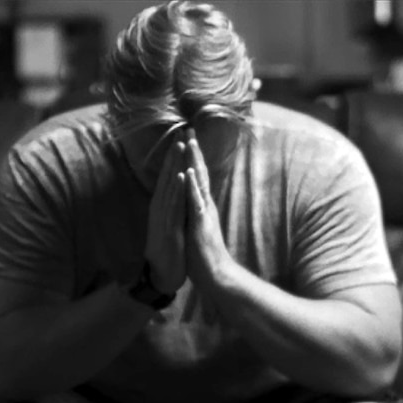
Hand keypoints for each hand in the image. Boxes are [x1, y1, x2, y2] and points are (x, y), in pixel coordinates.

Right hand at [144, 134, 186, 293]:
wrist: (162, 275)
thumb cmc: (168, 250)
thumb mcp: (169, 224)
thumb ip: (170, 208)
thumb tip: (173, 194)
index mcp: (162, 207)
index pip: (168, 178)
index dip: (173, 160)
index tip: (181, 140)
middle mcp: (160, 209)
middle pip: (167, 178)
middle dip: (174, 156)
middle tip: (180, 133)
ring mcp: (163, 218)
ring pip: (169, 187)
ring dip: (174, 166)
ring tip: (179, 147)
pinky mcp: (168, 228)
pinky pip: (173, 206)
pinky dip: (176, 190)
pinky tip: (180, 177)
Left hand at [183, 129, 232, 286]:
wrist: (215, 274)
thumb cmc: (205, 254)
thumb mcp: (197, 227)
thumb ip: (195, 212)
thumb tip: (191, 200)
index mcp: (202, 206)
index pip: (197, 177)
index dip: (192, 157)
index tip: (186, 138)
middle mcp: (205, 205)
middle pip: (200, 172)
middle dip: (194, 150)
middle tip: (188, 128)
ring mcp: (204, 213)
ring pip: (199, 182)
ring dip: (195, 161)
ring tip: (190, 141)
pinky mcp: (201, 223)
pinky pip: (196, 202)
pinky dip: (193, 186)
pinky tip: (189, 172)